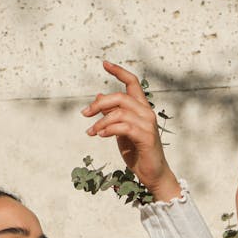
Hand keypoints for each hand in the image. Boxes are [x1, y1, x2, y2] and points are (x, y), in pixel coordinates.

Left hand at [81, 62, 180, 201]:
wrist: (152, 173)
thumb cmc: (137, 152)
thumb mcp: (120, 130)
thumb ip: (112, 114)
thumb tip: (98, 97)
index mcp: (141, 108)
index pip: (132, 83)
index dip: (119, 71)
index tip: (104, 63)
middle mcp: (146, 112)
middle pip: (120, 96)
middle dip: (99, 104)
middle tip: (85, 114)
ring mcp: (147, 124)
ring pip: (119, 112)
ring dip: (100, 122)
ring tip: (91, 132)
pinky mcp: (146, 136)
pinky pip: (123, 127)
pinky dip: (108, 129)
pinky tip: (101, 135)